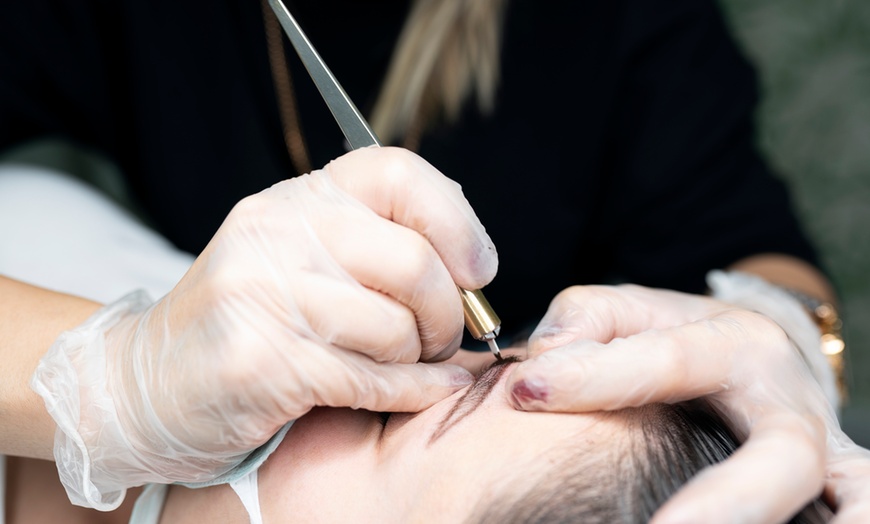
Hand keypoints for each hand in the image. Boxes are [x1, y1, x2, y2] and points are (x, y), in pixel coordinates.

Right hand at [31, 147, 495, 507]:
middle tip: (445, 335)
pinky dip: (412, 392)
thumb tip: (471, 264)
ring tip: (410, 363)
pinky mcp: (261, 361)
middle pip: (413, 260)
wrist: (144, 381)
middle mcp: (277, 233)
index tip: (477, 268)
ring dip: (423, 357)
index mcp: (297, 199)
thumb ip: (373, 245)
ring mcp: (263, 294)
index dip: (457, 222)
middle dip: (448, 311)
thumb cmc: (244, 321)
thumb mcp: (299, 257)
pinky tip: (422, 389)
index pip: (400, 174)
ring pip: (396, 326)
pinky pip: (372, 379)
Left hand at [505, 284, 869, 522]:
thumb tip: (547, 357)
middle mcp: (790, 403)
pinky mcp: (840, 487)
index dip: (593, 377)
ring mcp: (827, 454)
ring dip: (776, 523)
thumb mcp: (630, 313)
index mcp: (734, 345)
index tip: (525, 391)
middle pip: (781, 456)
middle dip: (726, 503)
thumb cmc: (676, 341)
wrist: (755, 357)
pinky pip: (859, 513)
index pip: (668, 361)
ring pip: (852, 501)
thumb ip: (585, 321)